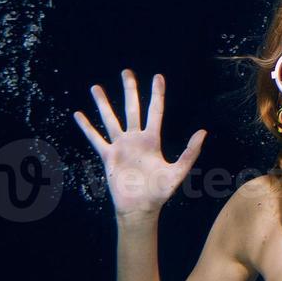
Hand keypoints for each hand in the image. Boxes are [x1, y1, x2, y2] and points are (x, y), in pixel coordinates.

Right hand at [74, 70, 206, 217]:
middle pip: (132, 109)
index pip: (155, 111)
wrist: (140, 208)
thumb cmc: (160, 192)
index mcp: (152, 140)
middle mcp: (136, 139)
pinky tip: (78, 114)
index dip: (157, 94)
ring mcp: (121, 147)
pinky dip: (87, 127)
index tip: (158, 76)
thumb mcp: (179, 171)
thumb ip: (190, 152)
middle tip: (126, 72)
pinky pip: (96, 138)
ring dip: (103, 103)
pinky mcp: (108, 156)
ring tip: (95, 87)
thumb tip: (203, 132)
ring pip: (110, 119)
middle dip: (129, 90)